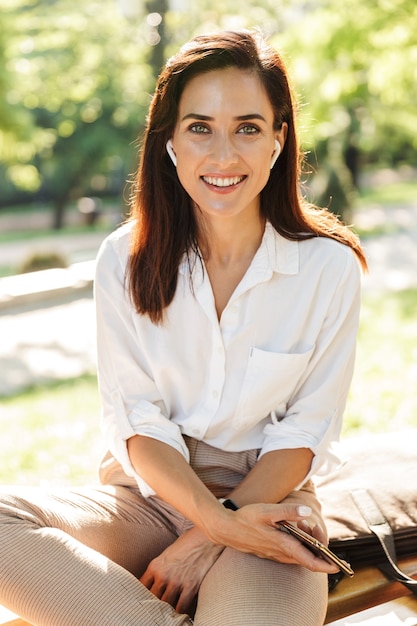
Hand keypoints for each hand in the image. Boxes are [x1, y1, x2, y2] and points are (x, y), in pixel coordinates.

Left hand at [140, 526, 223, 613]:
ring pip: (165, 604)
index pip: (141, 586)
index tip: (142, 600)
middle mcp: (163, 575)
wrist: (205, 536)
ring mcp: (176, 581)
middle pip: (152, 598)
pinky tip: (178, 614)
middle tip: (153, 610)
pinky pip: (181, 606)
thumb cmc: (188, 541)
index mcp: (155, 565)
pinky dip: (179, 612)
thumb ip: (161, 567)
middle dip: (152, 604)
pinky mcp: (190, 586)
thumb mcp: (168, 552)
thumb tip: (158, 580)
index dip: (141, 595)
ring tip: (164, 614)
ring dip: (165, 610)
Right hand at [207, 502, 340, 573]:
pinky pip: (288, 555)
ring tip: (312, 537)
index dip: (325, 565)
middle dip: (319, 553)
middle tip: (322, 538)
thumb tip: (307, 512)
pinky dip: (298, 549)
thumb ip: (288, 511)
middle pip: (306, 560)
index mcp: (283, 544)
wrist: (225, 529)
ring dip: (308, 551)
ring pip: (297, 558)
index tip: (338, 566)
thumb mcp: (267, 510)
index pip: (309, 560)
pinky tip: (296, 538)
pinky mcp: (268, 552)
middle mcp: (280, 553)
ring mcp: (274, 554)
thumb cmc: (246, 518)